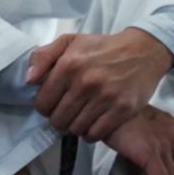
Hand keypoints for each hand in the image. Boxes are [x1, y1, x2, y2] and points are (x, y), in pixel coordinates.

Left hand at [28, 28, 173, 140]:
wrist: (144, 50)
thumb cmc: (104, 47)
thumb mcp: (71, 41)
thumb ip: (43, 56)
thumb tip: (28, 81)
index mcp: (69, 65)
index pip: (43, 103)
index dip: (45, 107)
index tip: (55, 103)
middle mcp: (86, 82)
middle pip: (58, 120)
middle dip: (60, 119)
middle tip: (69, 112)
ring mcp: (106, 97)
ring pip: (76, 129)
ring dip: (76, 127)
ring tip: (82, 117)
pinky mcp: (123, 109)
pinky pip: (96, 133)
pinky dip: (92, 133)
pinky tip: (95, 123)